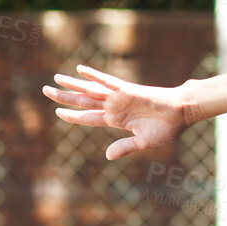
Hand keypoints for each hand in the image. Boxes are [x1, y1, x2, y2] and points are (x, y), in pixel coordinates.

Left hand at [42, 65, 191, 160]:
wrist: (181, 113)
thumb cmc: (166, 128)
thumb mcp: (143, 142)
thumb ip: (124, 147)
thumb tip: (107, 156)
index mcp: (116, 120)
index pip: (88, 118)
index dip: (72, 116)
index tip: (57, 112)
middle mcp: (113, 107)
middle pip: (83, 101)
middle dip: (64, 97)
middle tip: (45, 90)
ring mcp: (119, 97)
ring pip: (90, 90)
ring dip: (72, 84)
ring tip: (55, 78)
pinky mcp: (128, 90)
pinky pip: (108, 81)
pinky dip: (94, 76)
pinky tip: (80, 69)